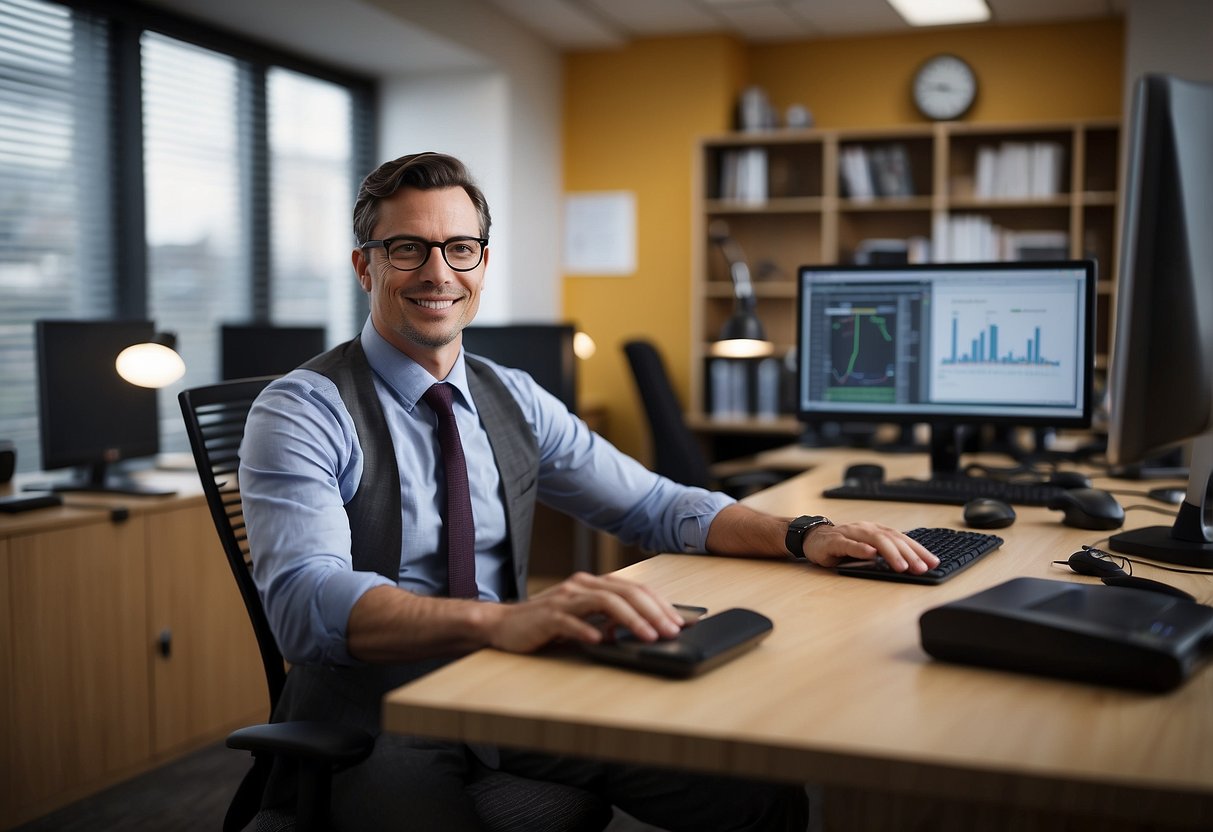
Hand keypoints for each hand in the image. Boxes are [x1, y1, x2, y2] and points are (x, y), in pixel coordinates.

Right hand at [486, 572, 684, 653]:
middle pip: (626, 592)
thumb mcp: (586, 621)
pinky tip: (602, 641)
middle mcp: (582, 586)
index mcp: (594, 585)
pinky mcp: (548, 615)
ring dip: (632, 620)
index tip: (683, 621)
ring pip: (606, 602)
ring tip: (650, 637)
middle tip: (673, 631)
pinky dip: (588, 630)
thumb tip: (643, 632)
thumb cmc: (548, 625)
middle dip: (654, 612)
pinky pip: (571, 621)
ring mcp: (565, 598)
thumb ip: (611, 622)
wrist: (504, 625)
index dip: (662, 604)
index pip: (636, 589)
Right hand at [802, 521, 938, 573]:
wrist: (812, 538)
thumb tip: (910, 566)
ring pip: (874, 540)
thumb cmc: (842, 545)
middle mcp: (866, 528)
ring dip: (891, 553)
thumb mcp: (867, 549)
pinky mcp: (834, 541)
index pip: (902, 538)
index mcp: (876, 530)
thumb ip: (884, 554)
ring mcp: (850, 533)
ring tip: (902, 566)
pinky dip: (861, 549)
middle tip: (922, 568)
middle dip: (909, 554)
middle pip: (892, 539)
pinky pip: (849, 544)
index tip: (933, 563)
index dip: (919, 550)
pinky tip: (872, 555)